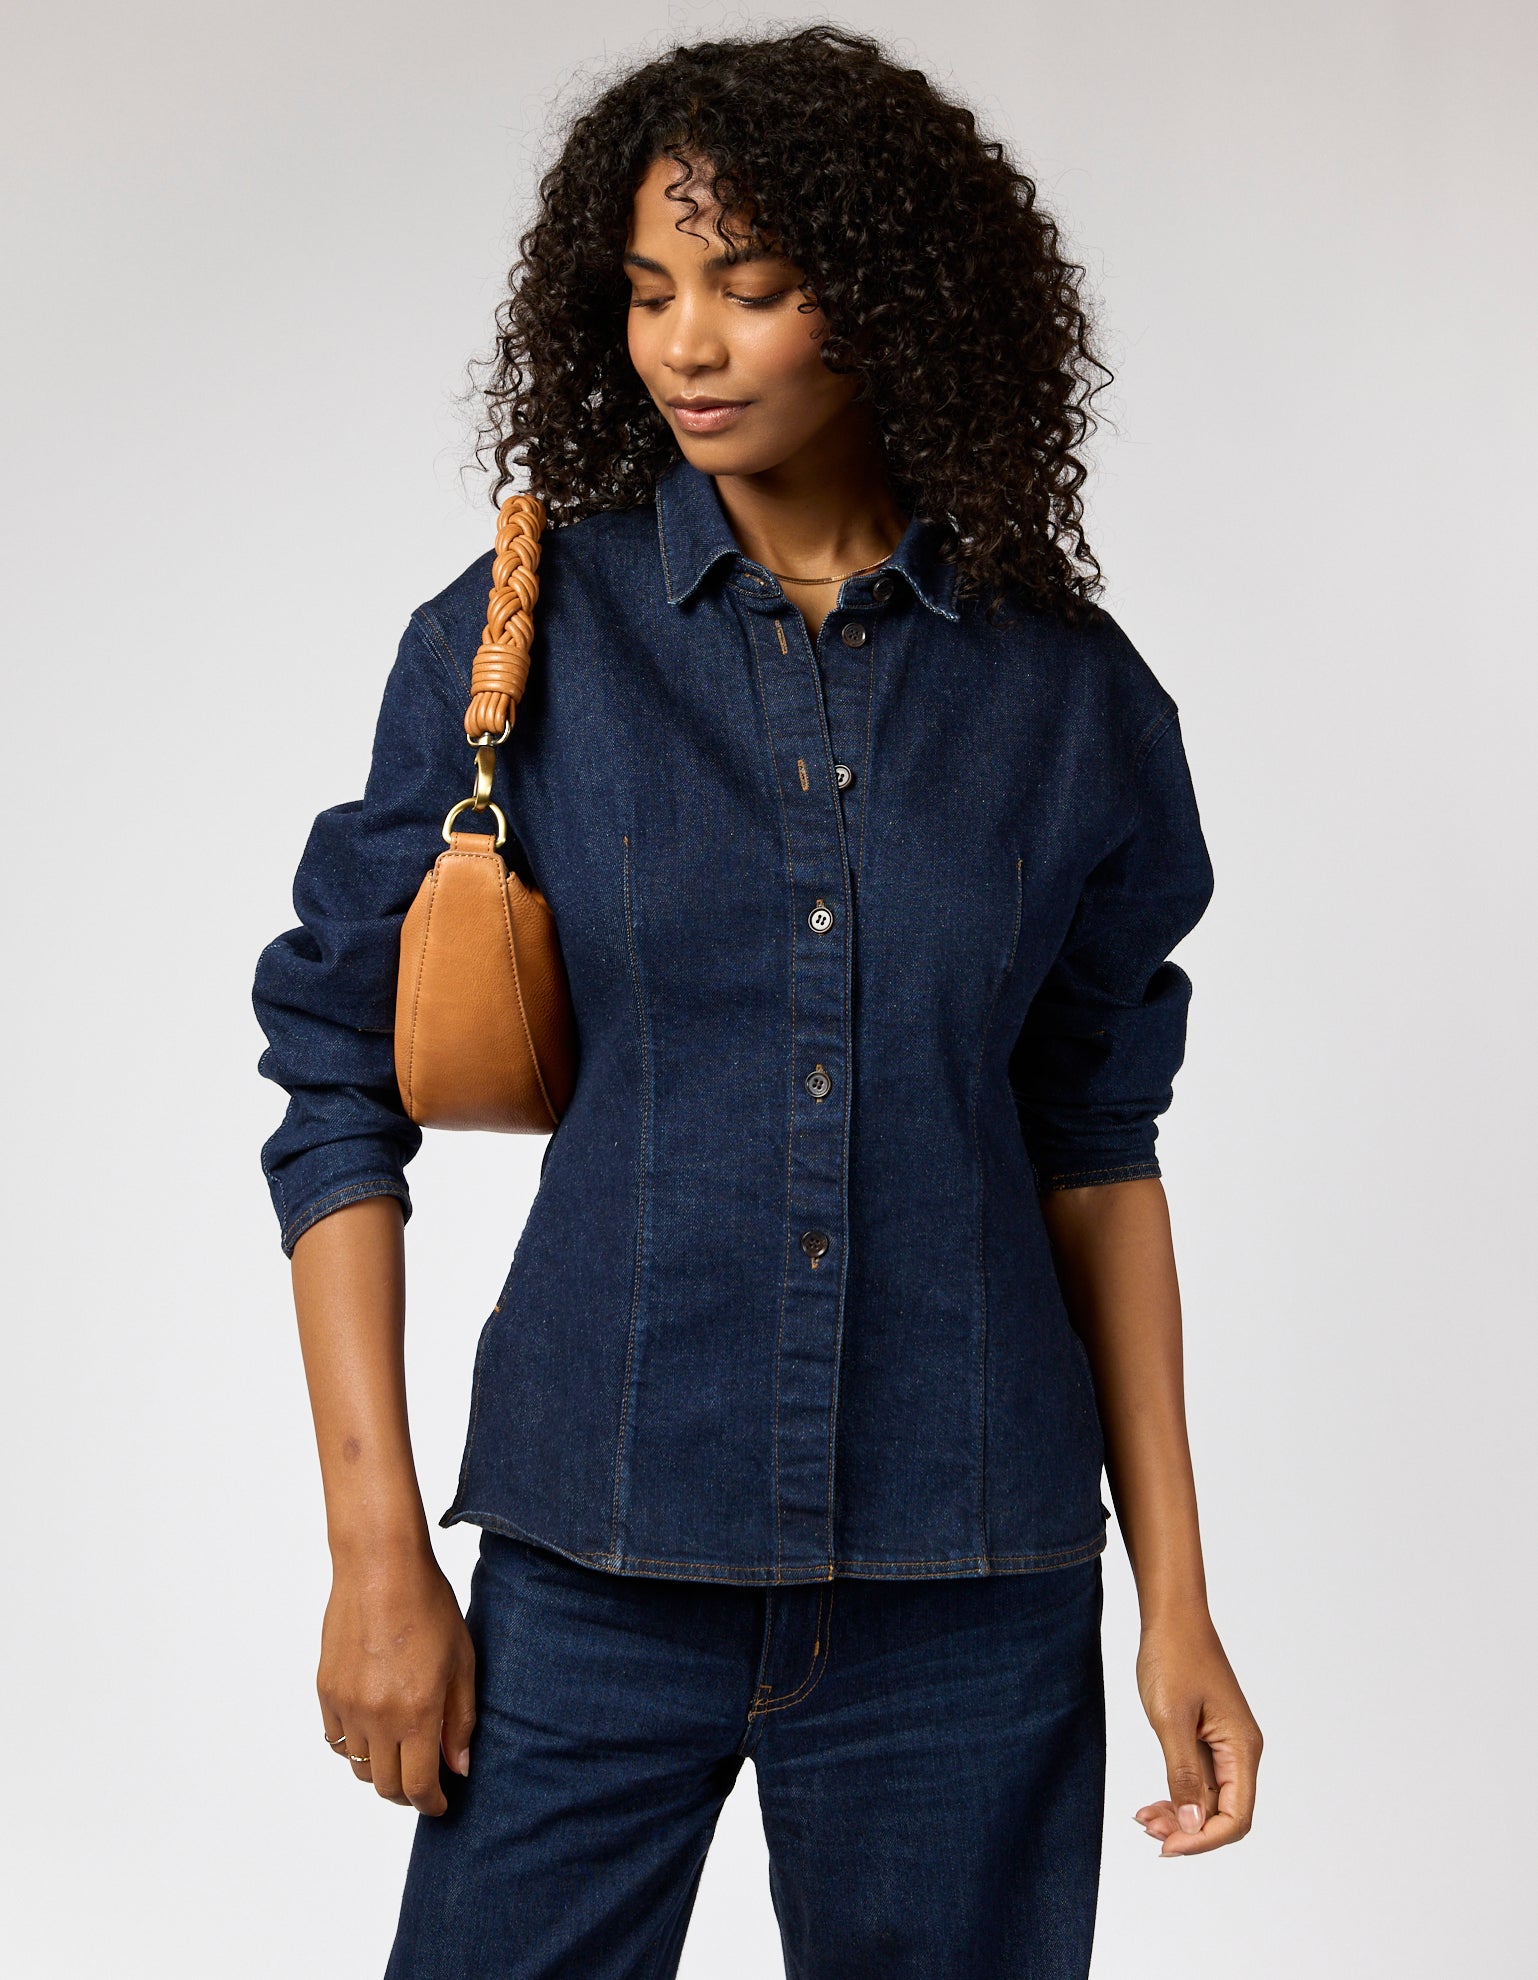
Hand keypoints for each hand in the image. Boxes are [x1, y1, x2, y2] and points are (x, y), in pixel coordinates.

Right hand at [318, 1541, 475, 1816]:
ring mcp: (347, 1706)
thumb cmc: (429, 1607)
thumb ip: (461, 1720)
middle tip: (424, 1781)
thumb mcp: (462, 1662)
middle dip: (408, 1793)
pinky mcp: (326, 1690)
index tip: (441, 1805)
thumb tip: (459, 1768)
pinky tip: (374, 1728)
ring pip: (359, 1767)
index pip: (419, 1786)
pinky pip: (337, 1740)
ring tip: (401, 1750)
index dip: (432, 1805)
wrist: (380, 1567)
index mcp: (417, 1713)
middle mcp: (377, 1718)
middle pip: (385, 1786)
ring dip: (381, 1769)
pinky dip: (356, 1746)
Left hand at [1133, 1610, 1260, 1856]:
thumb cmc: (1174, 1658)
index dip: (1204, 1839)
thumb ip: (1183, 1774)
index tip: (1166, 1845)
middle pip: (1224, 1814)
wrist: (1171, 1617)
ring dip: (1180, 1816)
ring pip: (1209, 1800)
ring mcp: (1223, 1745)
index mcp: (1242, 1748)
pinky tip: (1151, 1802)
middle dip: (1189, 1831)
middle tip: (1147, 1830)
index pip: (1237, 1817)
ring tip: (1144, 1818)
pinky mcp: (1206, 1737)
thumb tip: (1193, 1824)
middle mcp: (1239, 1751)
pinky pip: (1198, 1780)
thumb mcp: (1171, 1719)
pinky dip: (1176, 1794)